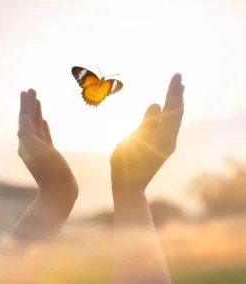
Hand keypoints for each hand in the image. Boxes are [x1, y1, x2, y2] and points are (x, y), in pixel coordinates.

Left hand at [18, 89, 77, 215]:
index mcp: (25, 142)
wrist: (60, 191)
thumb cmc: (49, 171)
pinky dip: (43, 127)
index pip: (24, 118)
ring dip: (36, 114)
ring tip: (37, 101)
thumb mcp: (36, 150)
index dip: (25, 104)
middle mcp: (30, 144)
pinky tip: (43, 121)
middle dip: (30, 105)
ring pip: (37, 127)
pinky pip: (45, 136)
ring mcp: (41, 149)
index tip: (27, 91)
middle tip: (31, 90)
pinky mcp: (50, 154)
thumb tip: (23, 118)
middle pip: (29, 120)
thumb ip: (27, 133)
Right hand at [110, 73, 183, 190]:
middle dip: (178, 94)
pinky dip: (171, 114)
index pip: (172, 108)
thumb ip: (147, 122)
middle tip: (179, 78)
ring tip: (178, 90)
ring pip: (175, 120)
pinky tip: (168, 110)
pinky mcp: (162, 147)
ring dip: (176, 104)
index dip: (174, 91)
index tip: (177, 75)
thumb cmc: (127, 163)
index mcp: (164, 137)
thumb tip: (156, 104)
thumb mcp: (134, 141)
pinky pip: (170, 126)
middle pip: (177, 112)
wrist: (129, 185)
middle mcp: (170, 139)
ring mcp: (167, 144)